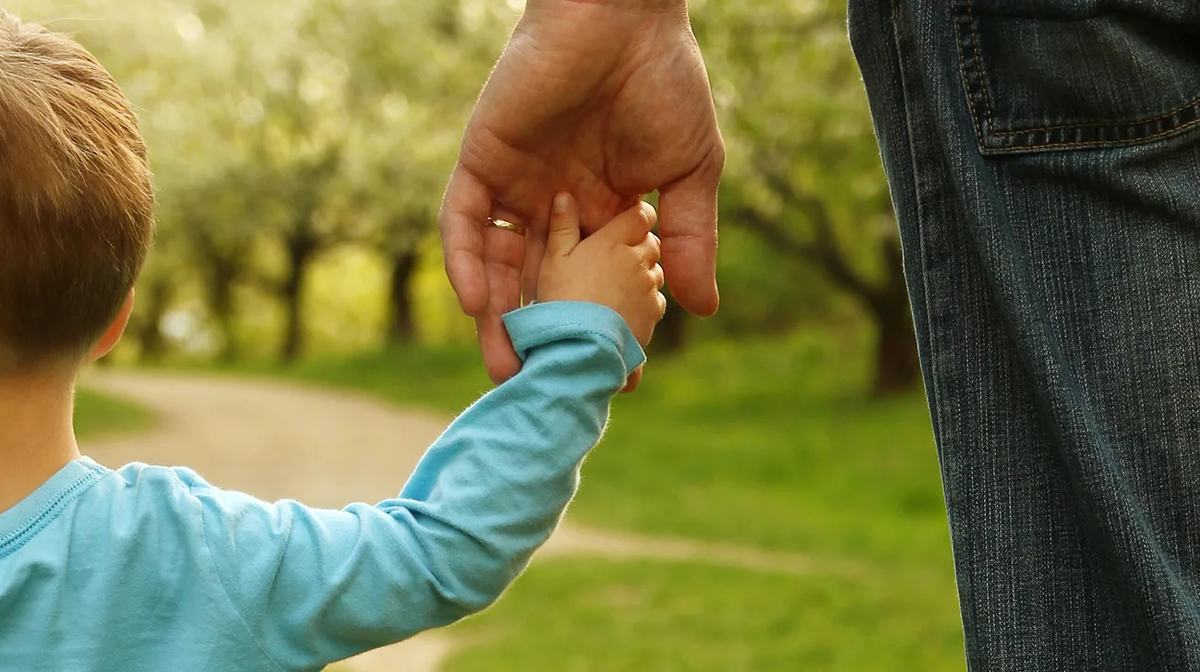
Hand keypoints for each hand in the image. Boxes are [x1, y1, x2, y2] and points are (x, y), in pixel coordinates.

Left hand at [439, 0, 722, 385]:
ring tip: (506, 369)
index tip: (613, 378)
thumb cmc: (665, 82)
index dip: (598, 329)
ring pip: (495, 264)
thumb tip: (704, 310)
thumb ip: (688, 238)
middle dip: (542, 337)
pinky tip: (477, 303)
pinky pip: (463, 219)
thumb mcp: (689, 172)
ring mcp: (515, 186)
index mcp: (602, 212)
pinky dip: (464, 260)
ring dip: (495, 316)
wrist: (624, 14)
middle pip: (539, 286)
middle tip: (547, 389)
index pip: (593, 286)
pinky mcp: (483, 160)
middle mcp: (553, 207)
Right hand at [538, 193, 666, 348]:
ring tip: (616, 287)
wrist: (579, 345)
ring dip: (642, 274)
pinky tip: (622, 309)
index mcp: (614, 241)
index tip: (625, 224)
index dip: (635, 217)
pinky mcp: (653, 313)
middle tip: (615, 257)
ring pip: (656, 271)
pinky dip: (644, 301)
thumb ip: (562, 227)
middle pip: (651, 242)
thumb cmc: (561, 299)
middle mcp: (638, 260)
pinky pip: (656, 299)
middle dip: (639, 246)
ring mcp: (649, 287)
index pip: (641, 215)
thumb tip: (564, 197)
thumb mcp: (554, 260)